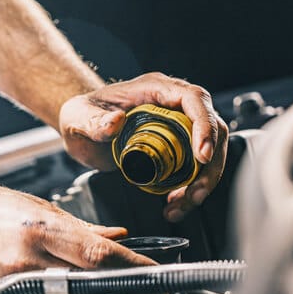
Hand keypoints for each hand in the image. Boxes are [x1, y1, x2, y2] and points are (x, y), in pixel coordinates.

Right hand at [0, 183, 155, 293]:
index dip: (135, 267)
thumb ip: (75, 225)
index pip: (101, 253)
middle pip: (91, 280)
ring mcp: (12, 284)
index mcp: (39, 230)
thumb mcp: (29, 206)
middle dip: (125, 287)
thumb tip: (113, 234)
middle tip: (149, 291)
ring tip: (119, 293)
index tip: (158, 274)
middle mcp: (28, 260)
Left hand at [59, 72, 227, 221]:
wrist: (82, 127)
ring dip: (204, 181)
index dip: (205, 126)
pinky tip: (174, 203)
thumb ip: (93, 120)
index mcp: (156, 89)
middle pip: (214, 128)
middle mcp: (174, 104)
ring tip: (183, 204)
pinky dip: (191, 187)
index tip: (202, 156)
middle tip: (195, 193)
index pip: (194, 99)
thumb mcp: (79, 116)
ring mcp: (179, 125)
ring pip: (210, 151)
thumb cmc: (82, 114)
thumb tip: (115, 122)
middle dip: (211, 164)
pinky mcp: (177, 146)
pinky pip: (196, 166)